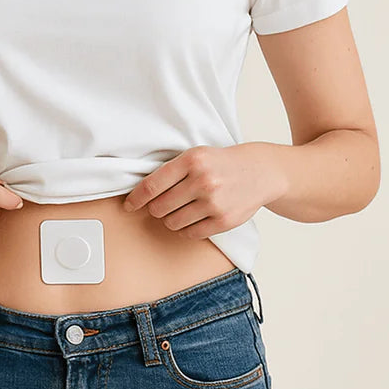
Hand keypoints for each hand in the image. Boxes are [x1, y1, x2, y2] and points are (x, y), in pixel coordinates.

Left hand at [122, 143, 287, 240]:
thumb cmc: (221, 163)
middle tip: (161, 205)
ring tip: (180, 210)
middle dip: (156, 209)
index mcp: (191, 160)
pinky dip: (185, 229)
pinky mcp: (223, 220)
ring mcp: (213, 202)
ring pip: (173, 222)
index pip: (152, 185)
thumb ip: (171, 171)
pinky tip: (191, 219)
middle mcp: (202, 181)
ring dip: (170, 219)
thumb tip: (140, 193)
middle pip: (159, 207)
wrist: (259, 171)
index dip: (136, 198)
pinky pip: (190, 233)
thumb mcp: (196, 155)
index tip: (128, 205)